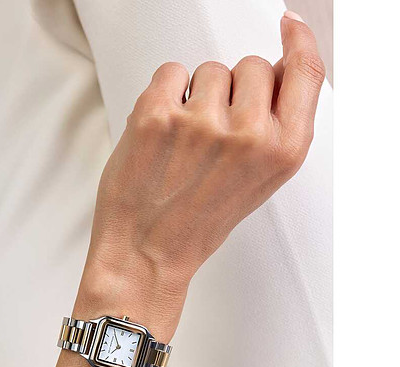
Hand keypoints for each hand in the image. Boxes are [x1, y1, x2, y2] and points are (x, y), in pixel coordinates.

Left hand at [50, 14, 325, 366]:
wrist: (146, 253)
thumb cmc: (195, 227)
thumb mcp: (257, 185)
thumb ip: (275, 131)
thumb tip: (277, 75)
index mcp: (282, 152)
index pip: (305, 72)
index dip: (298, 43)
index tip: (290, 28)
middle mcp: (249, 135)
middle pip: (252, 66)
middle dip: (232, 91)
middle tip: (212, 135)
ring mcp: (202, 123)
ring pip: (209, 69)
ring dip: (196, 97)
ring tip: (184, 142)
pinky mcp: (158, 116)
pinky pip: (171, 72)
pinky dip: (165, 95)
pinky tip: (163, 133)